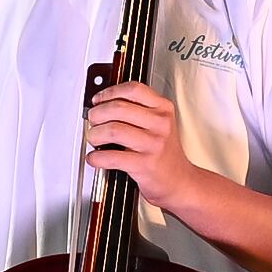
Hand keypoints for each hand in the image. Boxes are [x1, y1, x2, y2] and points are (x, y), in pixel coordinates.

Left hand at [80, 77, 190, 199]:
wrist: (178, 181)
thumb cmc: (163, 152)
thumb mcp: (159, 123)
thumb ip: (138, 110)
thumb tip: (103, 104)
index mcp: (163, 108)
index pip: (133, 89)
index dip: (110, 92)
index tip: (98, 99)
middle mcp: (160, 124)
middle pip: (119, 108)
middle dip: (97, 114)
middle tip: (92, 120)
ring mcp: (153, 144)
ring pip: (113, 130)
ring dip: (94, 134)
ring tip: (93, 138)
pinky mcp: (144, 165)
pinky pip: (111, 157)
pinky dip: (96, 157)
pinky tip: (94, 158)